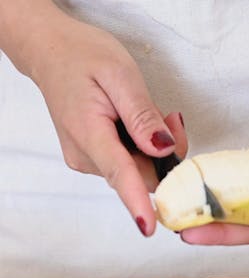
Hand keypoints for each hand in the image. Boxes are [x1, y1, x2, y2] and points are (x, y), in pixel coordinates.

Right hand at [29, 11, 187, 234]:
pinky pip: (128, 161)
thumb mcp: (120, 74)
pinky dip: (141, 146)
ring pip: (137, 169)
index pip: (120, 174)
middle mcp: (85, 155)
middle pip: (141, 174)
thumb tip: (163, 148)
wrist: (50, 51)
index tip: (148, 227)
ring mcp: (86, 159)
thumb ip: (141, 114)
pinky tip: (137, 120)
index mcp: (89, 132)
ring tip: (149, 110)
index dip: (137, 201)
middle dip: (165, 154)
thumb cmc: (83, 55)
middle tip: (170, 117)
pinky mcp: (91, 157)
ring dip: (154, 147)